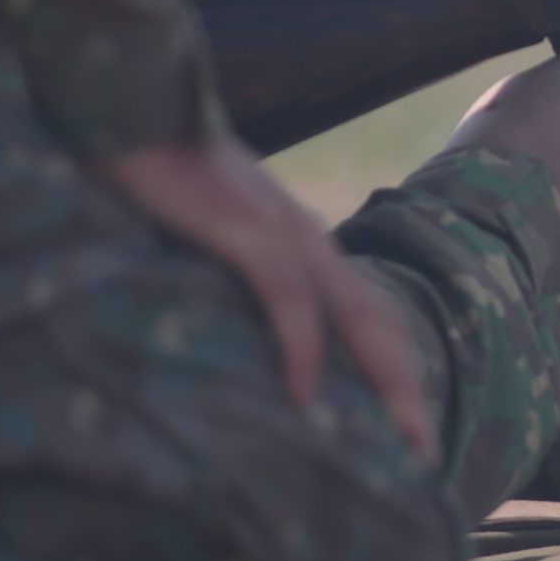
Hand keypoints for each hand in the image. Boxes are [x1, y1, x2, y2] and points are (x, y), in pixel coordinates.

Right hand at [91, 134, 435, 463]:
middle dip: (407, 389)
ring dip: (383, 379)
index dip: (393, 370)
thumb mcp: (206, 240)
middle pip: (379, 322)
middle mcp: (309, 241)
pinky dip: (304, 347)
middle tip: (424, 454)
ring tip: (399, 439)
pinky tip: (307, 397)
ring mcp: (283, 233)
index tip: (404, 430)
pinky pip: (288, 297)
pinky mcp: (245, 228)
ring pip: (355, 314)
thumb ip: (231, 281)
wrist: (134, 107)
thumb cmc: (159, 177)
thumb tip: (228, 340)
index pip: (368, 315)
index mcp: (304, 246)